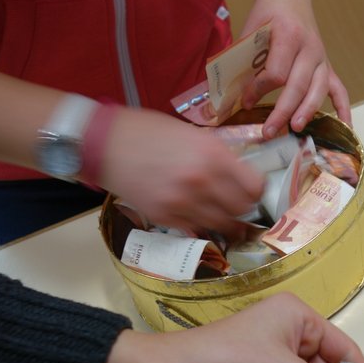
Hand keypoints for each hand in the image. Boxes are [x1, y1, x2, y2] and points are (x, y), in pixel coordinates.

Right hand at [97, 107, 263, 232]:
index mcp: (212, 154)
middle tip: (240, 204)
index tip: (253, 190)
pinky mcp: (165, 218)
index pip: (255, 187)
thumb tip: (239, 173)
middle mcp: (202, 181)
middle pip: (242, 209)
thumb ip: (217, 155)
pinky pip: (196, 231)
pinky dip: (202, 226)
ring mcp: (183, 203)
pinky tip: (199, 217)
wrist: (105, 144)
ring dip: (227, 221)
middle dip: (244, 208)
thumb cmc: (147, 132)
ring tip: (224, 216)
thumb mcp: (192, 134)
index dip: (258, 190)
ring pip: (222, 225)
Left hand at [239, 0, 350, 137]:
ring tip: (295, 129)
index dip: (259, 90)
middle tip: (268, 132)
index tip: (245, 102)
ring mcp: (322, 57)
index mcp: (288, 35)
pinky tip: (345, 126)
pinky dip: (343, 108)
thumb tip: (231, 96)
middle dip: (283, 111)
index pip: (276, 72)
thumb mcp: (251, 30)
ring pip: (319, 89)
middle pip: (299, 85)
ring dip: (308, 111)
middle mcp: (310, 47)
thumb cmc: (267, 14)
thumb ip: (244, 60)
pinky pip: (339, 88)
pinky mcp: (327, 65)